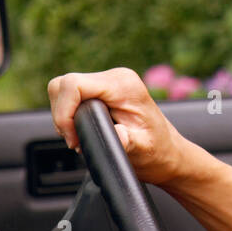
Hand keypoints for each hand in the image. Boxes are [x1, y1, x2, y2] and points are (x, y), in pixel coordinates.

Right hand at [47, 67, 190, 187]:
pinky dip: (69, 115)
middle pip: (64, 85)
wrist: (167, 153)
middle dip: (63, 116)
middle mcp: (116, 77)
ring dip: (65, 116)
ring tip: (83, 137)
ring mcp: (108, 81)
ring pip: (63, 90)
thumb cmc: (157, 151)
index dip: (64, 113)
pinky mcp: (102, 90)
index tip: (73, 137)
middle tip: (77, 140)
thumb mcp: (142, 149)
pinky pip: (71, 96)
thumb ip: (127, 141)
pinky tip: (85, 130)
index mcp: (124, 85)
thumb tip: (117, 135)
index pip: (73, 85)